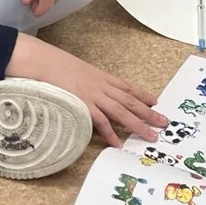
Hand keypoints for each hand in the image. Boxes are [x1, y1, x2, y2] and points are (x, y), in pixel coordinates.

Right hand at [6, 34, 169, 145]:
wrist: (41, 60)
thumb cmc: (54, 63)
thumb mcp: (75, 69)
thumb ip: (84, 80)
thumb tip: (86, 88)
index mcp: (99, 76)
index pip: (126, 86)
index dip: (141, 94)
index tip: (155, 101)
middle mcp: (100, 85)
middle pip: (129, 101)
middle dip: (148, 112)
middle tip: (163, 122)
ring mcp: (93, 95)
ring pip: (121, 111)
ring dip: (137, 124)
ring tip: (151, 136)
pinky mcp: (82, 104)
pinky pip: (100, 120)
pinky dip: (109, 133)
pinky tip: (117, 144)